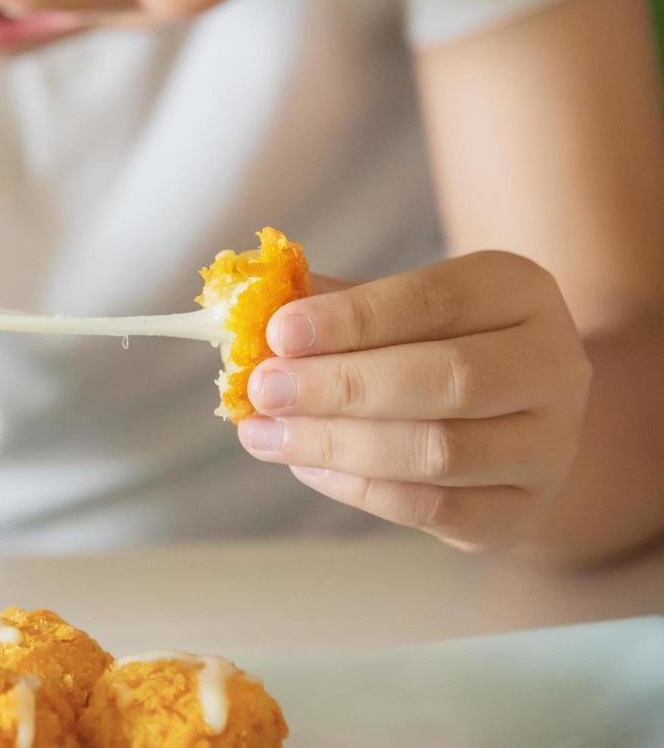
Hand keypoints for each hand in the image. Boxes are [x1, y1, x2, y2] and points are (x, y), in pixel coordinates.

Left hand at [236, 251, 592, 552]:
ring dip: (337, 444)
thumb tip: (250, 313)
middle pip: (447, 380)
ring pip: (440, 452)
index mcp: (520, 291)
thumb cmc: (429, 344)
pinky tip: (305, 466)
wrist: (506, 416)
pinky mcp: (524, 512)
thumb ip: (328, 304)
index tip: (280, 331)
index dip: (354, 318)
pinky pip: (435, 510)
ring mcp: (549, 447)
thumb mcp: (392, 306)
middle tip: (264, 389)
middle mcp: (555, 367)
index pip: (438, 300)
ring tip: (265, 433)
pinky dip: (359, 490)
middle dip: (341, 386)